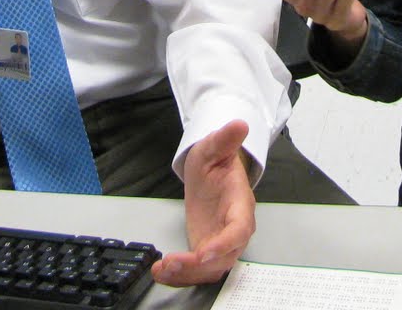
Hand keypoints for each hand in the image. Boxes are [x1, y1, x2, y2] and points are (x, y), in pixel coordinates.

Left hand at [152, 120, 254, 286]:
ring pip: (211, 268)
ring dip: (188, 274)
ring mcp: (221, 241)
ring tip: (162, 270)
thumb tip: (240, 124)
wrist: (210, 171)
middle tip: (173, 264)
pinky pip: (198, 270)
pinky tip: (161, 272)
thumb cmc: (215, 160)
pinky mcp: (206, 249)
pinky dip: (181, 275)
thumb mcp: (214, 147)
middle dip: (200, 266)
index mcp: (240, 204)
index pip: (239, 228)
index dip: (225, 243)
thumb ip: (225, 139)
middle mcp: (234, 228)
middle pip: (225, 256)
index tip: (205, 252)